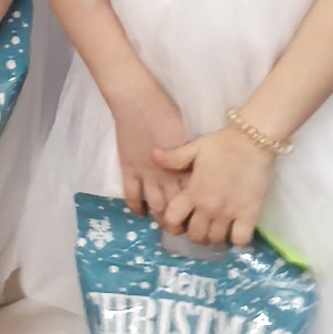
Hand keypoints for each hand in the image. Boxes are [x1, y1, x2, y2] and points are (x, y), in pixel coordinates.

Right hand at [111, 79, 189, 222]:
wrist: (138, 101)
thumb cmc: (167, 113)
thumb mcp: (188, 137)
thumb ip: (193, 158)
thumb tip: (204, 173)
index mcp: (183, 166)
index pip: (192, 197)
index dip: (197, 211)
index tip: (202, 220)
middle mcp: (166, 176)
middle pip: (175, 206)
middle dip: (180, 222)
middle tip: (185, 231)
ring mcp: (145, 174)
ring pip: (154, 205)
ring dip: (161, 217)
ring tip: (165, 226)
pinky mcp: (128, 170)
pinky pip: (131, 195)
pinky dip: (136, 207)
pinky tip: (141, 213)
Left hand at [155, 124, 272, 250]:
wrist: (252, 141)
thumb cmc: (221, 145)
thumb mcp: (194, 148)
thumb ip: (173, 158)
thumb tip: (153, 156)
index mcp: (192, 192)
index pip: (172, 220)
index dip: (172, 224)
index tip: (178, 222)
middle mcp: (208, 207)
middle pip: (195, 236)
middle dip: (194, 234)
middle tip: (199, 226)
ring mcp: (229, 213)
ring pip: (216, 240)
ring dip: (214, 238)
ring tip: (216, 229)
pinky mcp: (249, 215)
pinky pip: (240, 240)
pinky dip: (237, 241)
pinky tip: (236, 232)